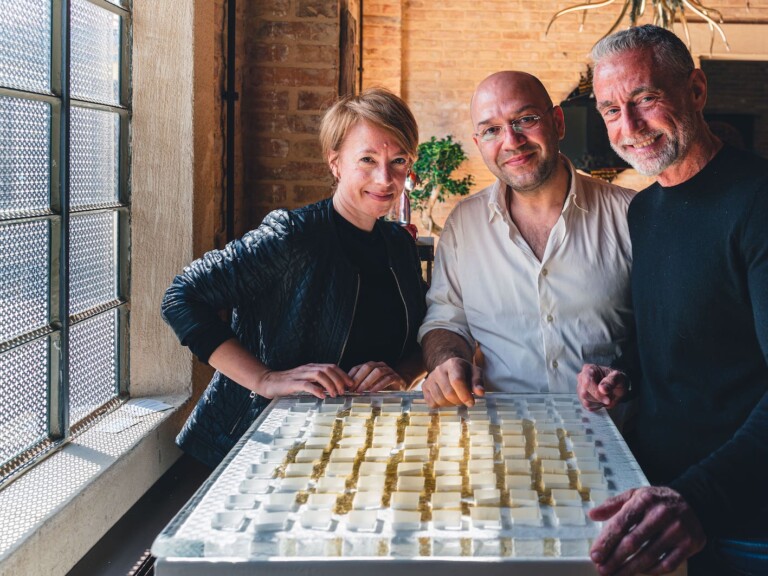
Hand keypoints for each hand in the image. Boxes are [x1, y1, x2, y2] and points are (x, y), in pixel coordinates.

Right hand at [257, 363, 353, 398]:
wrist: (269, 382)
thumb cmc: (288, 384)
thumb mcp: (306, 381)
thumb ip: (318, 383)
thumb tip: (334, 389)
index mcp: (312, 367)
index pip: (332, 366)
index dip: (343, 374)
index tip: (350, 384)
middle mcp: (308, 368)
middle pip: (328, 369)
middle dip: (339, 380)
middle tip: (344, 391)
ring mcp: (300, 374)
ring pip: (320, 374)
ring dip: (330, 384)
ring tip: (335, 394)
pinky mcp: (292, 383)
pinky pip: (306, 384)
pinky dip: (316, 389)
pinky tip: (322, 396)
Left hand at [348, 361, 406, 392]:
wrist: (400, 385)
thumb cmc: (382, 385)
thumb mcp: (370, 384)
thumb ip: (361, 384)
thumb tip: (347, 389)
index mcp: (371, 366)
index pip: (358, 367)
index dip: (351, 376)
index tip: (346, 386)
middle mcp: (379, 365)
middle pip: (367, 367)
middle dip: (358, 378)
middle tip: (352, 389)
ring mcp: (388, 370)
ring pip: (377, 372)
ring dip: (367, 381)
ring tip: (361, 390)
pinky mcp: (396, 377)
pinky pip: (387, 379)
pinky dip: (379, 385)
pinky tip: (373, 391)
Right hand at [422, 358, 483, 406]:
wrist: (449, 369)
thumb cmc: (465, 373)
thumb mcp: (475, 373)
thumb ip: (478, 382)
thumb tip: (480, 392)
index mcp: (453, 363)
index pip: (457, 381)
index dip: (464, 394)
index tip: (471, 402)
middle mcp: (439, 369)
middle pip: (448, 393)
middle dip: (459, 401)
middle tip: (464, 400)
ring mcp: (430, 378)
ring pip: (440, 400)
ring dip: (451, 404)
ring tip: (456, 399)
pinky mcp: (424, 387)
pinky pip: (432, 403)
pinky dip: (441, 405)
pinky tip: (447, 399)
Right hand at [577, 364, 628, 410]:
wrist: (617, 387)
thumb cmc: (617, 380)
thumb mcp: (619, 378)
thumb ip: (611, 381)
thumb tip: (602, 389)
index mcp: (589, 369)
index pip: (587, 383)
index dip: (597, 393)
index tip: (608, 399)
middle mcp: (582, 378)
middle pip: (585, 394)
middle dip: (599, 399)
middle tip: (609, 399)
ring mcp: (580, 388)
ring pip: (586, 402)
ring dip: (599, 403)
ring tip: (605, 397)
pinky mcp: (582, 398)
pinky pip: (587, 407)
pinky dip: (597, 406)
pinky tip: (601, 401)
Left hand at [589, 486, 705, 575]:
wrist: (693, 501)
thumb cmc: (657, 500)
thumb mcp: (635, 494)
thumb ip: (613, 505)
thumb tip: (592, 515)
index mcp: (644, 500)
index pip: (621, 524)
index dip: (606, 542)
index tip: (595, 555)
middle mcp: (661, 514)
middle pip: (633, 542)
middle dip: (614, 559)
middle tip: (602, 569)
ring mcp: (677, 530)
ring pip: (648, 556)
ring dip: (630, 569)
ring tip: (616, 575)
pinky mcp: (689, 544)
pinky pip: (667, 564)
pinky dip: (651, 570)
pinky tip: (640, 572)